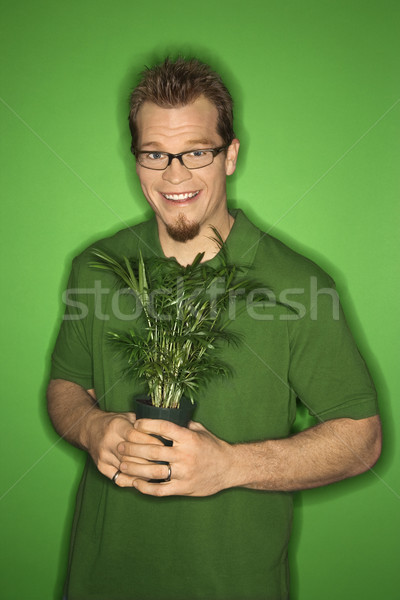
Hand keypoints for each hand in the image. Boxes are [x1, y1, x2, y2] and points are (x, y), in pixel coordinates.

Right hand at [85, 409, 162, 486]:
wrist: (90, 429)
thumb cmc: (114, 422)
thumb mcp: (127, 416)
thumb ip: (143, 423)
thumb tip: (164, 430)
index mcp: (116, 426)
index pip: (135, 436)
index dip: (151, 441)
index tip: (164, 445)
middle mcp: (108, 441)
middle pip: (132, 454)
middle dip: (150, 459)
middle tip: (165, 462)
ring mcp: (104, 456)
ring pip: (127, 467)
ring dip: (144, 471)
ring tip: (159, 472)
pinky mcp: (101, 467)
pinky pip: (119, 478)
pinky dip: (133, 480)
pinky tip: (145, 479)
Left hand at [118, 419, 234, 496]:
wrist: (230, 468)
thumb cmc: (213, 447)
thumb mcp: (199, 431)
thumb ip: (182, 425)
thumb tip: (165, 414)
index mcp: (188, 438)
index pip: (163, 427)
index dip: (147, 425)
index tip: (136, 424)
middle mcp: (185, 455)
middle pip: (153, 450)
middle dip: (133, 448)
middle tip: (120, 445)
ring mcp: (184, 473)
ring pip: (153, 471)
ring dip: (134, 468)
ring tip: (122, 464)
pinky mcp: (184, 488)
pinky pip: (160, 490)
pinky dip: (145, 487)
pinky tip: (135, 483)